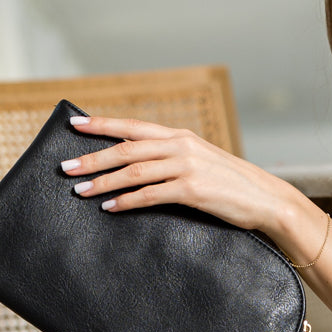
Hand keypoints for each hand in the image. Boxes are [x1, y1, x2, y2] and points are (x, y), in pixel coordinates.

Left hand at [59, 116, 293, 234]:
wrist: (266, 199)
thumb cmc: (232, 183)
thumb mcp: (202, 160)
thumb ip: (172, 157)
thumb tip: (137, 164)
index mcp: (181, 136)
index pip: (133, 126)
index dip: (102, 124)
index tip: (74, 124)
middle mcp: (181, 146)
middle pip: (126, 149)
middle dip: (92, 157)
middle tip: (66, 168)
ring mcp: (187, 167)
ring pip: (133, 172)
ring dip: (103, 182)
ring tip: (80, 191)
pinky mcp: (192, 191)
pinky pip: (150, 196)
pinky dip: (127, 202)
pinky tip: (110, 207)